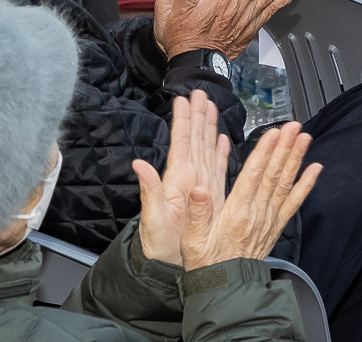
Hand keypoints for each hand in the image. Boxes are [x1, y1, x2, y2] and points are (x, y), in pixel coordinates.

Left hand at [134, 90, 230, 266]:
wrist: (167, 268)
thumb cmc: (159, 248)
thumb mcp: (153, 220)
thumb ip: (149, 191)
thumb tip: (138, 164)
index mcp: (177, 181)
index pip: (181, 144)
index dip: (183, 122)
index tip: (184, 99)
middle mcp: (188, 180)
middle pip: (195, 141)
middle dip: (198, 116)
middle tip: (201, 94)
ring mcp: (200, 187)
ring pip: (207, 150)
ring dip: (209, 128)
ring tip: (211, 108)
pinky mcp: (210, 197)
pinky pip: (217, 169)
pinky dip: (221, 153)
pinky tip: (223, 141)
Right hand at [181, 122, 318, 269]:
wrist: (225, 288)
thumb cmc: (206, 263)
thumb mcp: (192, 240)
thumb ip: (196, 214)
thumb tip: (198, 189)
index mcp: (235, 213)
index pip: (252, 176)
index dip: (264, 153)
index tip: (273, 134)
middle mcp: (257, 214)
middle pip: (272, 175)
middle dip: (284, 148)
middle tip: (294, 126)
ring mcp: (269, 220)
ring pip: (285, 184)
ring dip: (296, 159)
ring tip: (304, 137)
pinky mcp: (276, 227)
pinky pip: (294, 203)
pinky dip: (306, 185)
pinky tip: (315, 169)